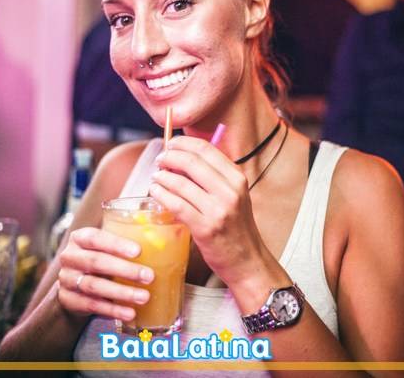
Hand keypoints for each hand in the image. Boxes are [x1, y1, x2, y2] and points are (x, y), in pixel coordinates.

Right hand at [57, 227, 154, 321]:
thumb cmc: (99, 260)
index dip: (116, 244)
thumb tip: (168, 239)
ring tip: (143, 297)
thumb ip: (127, 243)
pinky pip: (92, 305)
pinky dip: (113, 310)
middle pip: (96, 262)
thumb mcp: (107, 247)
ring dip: (122, 293)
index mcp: (80, 238)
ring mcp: (67, 279)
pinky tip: (129, 313)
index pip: (96, 238)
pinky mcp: (68, 299)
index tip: (138, 251)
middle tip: (149, 276)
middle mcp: (70, 257)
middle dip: (125, 270)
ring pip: (95, 286)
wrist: (74, 284)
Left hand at [149, 135, 268, 286]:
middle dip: (169, 157)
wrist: (247, 260)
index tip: (170, 144)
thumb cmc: (236, 227)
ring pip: (181, 183)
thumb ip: (213, 177)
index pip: (206, 149)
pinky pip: (176, 204)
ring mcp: (218, 210)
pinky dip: (161, 195)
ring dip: (162, 177)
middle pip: (191, 162)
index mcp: (237, 178)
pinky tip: (156, 192)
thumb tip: (181, 157)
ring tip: (155, 177)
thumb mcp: (234, 195)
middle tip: (159, 161)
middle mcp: (230, 191)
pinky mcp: (205, 228)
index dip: (183, 143)